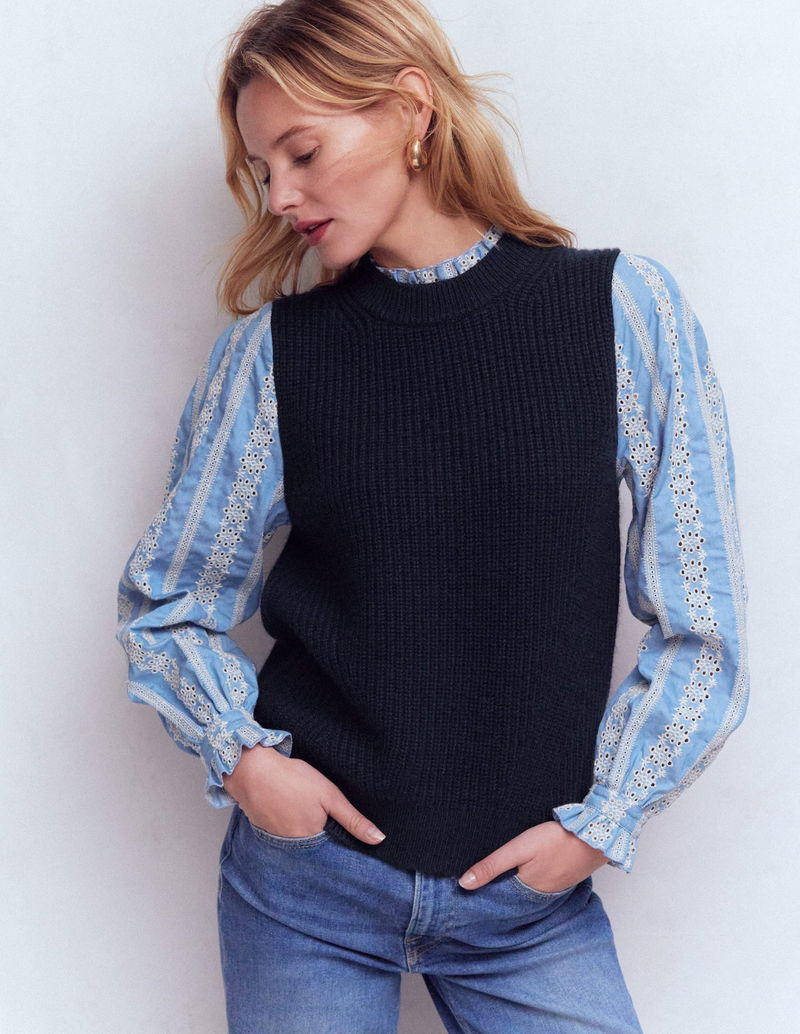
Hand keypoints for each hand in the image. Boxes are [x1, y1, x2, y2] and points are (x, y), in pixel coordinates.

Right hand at [222, 744, 386, 845]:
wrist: (252, 771)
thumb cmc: (293, 780)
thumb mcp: (330, 796)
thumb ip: (353, 819)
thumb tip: (379, 840)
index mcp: (313, 840)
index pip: (334, 851)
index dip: (341, 843)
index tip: (345, 835)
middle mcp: (294, 847)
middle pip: (315, 847)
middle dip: (323, 838)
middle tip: (321, 815)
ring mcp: (277, 840)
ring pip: (298, 841)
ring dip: (304, 832)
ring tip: (304, 812)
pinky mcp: (265, 830)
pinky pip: (283, 835)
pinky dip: (288, 825)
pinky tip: (290, 810)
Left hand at [457, 820, 607, 891]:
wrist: (597, 834)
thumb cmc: (556, 839)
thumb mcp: (519, 849)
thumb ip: (492, 866)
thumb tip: (464, 884)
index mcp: (528, 891)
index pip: (499, 897)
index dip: (484, 891)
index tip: (466, 888)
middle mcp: (542, 895)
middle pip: (514, 894)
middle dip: (499, 888)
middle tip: (479, 880)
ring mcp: (556, 887)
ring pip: (528, 888)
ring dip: (516, 882)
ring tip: (500, 873)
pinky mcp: (565, 876)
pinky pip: (543, 881)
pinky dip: (533, 876)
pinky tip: (528, 867)